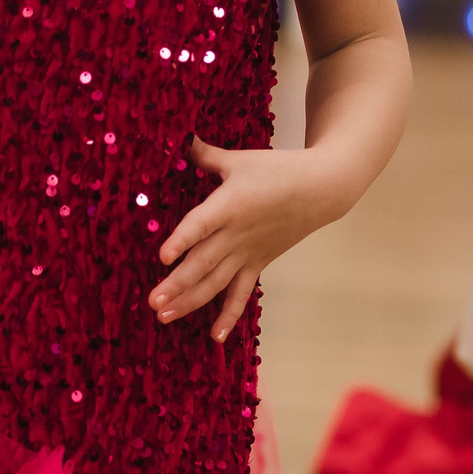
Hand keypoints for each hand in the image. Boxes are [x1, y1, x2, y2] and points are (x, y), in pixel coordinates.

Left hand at [150, 140, 349, 341]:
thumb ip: (206, 155)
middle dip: (176, 285)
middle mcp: (236, 235)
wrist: (320, 191)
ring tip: (165, 316)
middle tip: (152, 303)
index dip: (181, 240)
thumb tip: (180, 137)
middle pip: (202, 264)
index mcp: (229, 206)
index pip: (200, 225)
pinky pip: (241, 294)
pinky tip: (215, 337)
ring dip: (190, 301)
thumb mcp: (239, 160)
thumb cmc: (278, 170)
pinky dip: (228, 315)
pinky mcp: (258, 263)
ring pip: (216, 283)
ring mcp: (247, 253)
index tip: (162, 257)